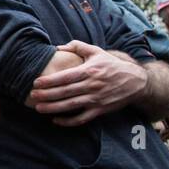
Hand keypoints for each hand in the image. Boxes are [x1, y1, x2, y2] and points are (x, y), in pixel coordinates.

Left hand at [27, 40, 146, 125]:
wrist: (136, 81)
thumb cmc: (112, 65)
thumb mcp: (97, 51)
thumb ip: (77, 46)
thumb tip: (58, 47)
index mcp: (89, 70)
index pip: (65, 77)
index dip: (50, 80)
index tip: (35, 83)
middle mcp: (92, 85)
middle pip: (65, 92)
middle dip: (47, 95)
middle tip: (32, 96)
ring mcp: (96, 99)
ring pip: (71, 106)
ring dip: (53, 108)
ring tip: (39, 108)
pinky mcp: (100, 110)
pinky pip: (82, 118)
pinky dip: (68, 121)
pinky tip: (56, 120)